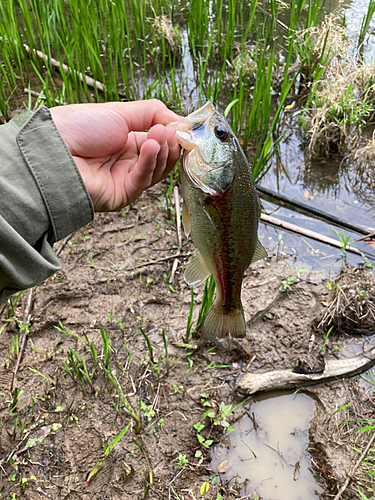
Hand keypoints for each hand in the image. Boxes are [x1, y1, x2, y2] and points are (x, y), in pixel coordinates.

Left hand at [50, 100, 180, 210]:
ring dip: (161, 151)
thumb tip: (180, 120)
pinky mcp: (123, 194)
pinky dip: (149, 162)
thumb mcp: (120, 112)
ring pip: (156, 171)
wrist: (53, 149)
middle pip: (161, 159)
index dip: (172, 135)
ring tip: (159, 134)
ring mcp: (126, 179)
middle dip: (170, 144)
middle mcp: (128, 161)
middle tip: (173, 131)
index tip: (184, 127)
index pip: (159, 142)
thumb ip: (152, 112)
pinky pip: (143, 180)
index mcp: (127, 142)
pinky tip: (149, 145)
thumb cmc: (77, 127)